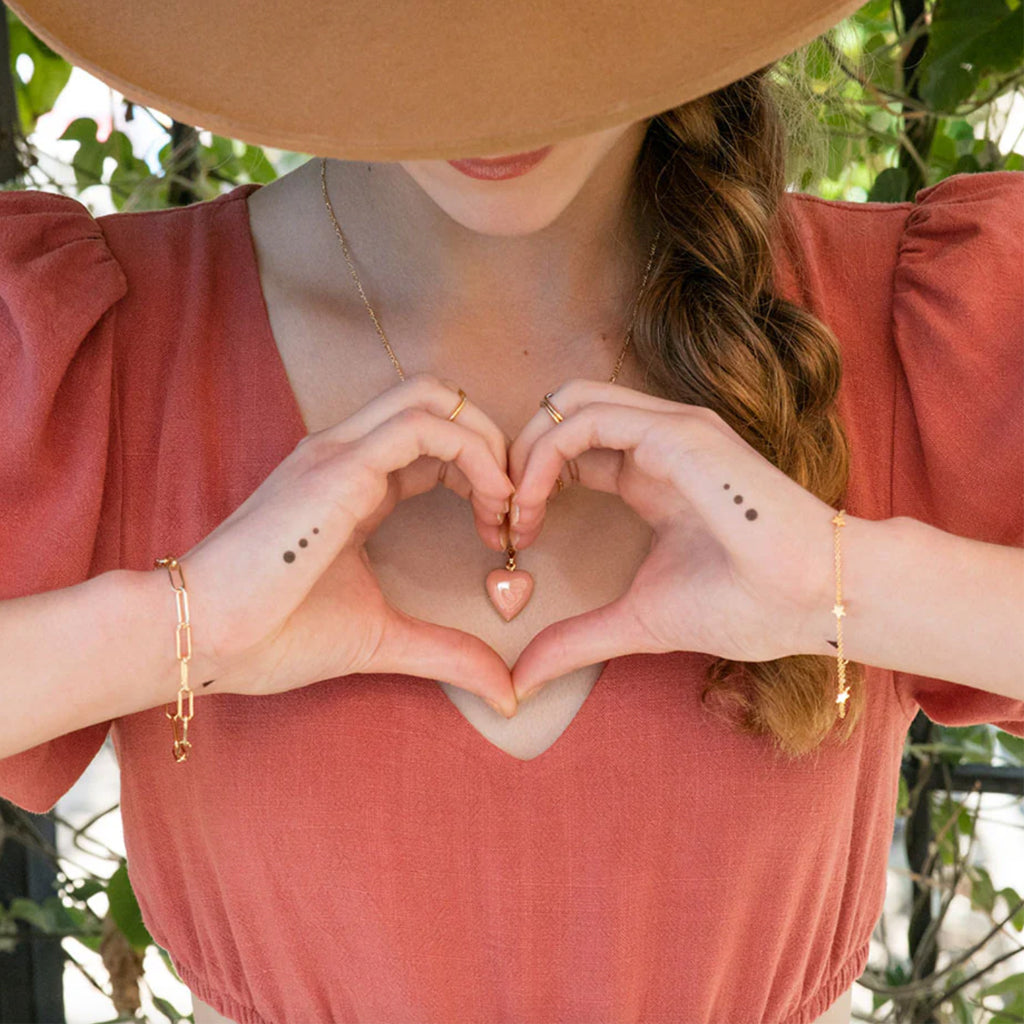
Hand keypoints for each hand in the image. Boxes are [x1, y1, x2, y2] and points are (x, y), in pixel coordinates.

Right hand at [177, 375, 518, 714]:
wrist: (201, 637)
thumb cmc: (275, 635)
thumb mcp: (382, 638)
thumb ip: (446, 652)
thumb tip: (507, 693)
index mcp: (354, 481)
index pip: (435, 440)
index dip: (482, 472)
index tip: (502, 529)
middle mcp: (347, 452)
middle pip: (441, 401)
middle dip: (494, 444)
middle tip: (516, 509)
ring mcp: (339, 452)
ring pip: (436, 398)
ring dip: (489, 444)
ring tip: (506, 507)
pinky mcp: (338, 466)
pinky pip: (425, 426)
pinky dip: (474, 453)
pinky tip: (489, 505)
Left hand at [505, 379, 838, 701]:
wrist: (815, 599)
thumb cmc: (745, 606)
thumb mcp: (638, 620)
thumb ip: (577, 639)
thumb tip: (520, 682)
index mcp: (649, 474)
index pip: (570, 450)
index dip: (528, 485)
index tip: (509, 539)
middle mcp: (656, 441)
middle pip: (561, 414)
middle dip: (517, 457)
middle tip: (499, 517)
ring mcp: (668, 430)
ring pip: (569, 403)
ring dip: (525, 452)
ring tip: (513, 512)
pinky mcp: (675, 432)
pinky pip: (585, 419)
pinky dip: (543, 454)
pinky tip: (532, 504)